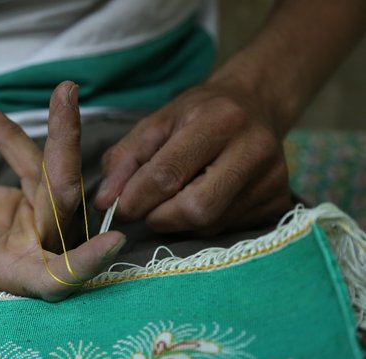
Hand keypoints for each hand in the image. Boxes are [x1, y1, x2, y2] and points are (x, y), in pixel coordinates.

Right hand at [0, 81, 125, 300]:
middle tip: (66, 105)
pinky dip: (10, 135)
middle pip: (63, 205)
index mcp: (16, 272)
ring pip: (60, 175)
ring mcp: (45, 220)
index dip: (84, 263)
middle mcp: (40, 247)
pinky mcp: (43, 195)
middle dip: (63, 155)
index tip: (115, 240)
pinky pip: (34, 159)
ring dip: (60, 132)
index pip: (58, 276)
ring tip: (64, 91)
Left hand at [94, 79, 293, 234]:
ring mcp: (272, 179)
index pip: (169, 174)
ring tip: (174, 199)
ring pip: (210, 224)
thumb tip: (104, 204)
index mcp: (220, 120)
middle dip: (159, 216)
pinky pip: (227, 229)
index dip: (136, 198)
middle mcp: (254, 149)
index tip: (118, 208)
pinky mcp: (279, 202)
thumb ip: (124, 161)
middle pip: (195, 208)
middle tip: (146, 209)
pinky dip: (202, 223)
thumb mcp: (155, 124)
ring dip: (179, 221)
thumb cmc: (198, 114)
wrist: (255, 105)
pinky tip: (201, 199)